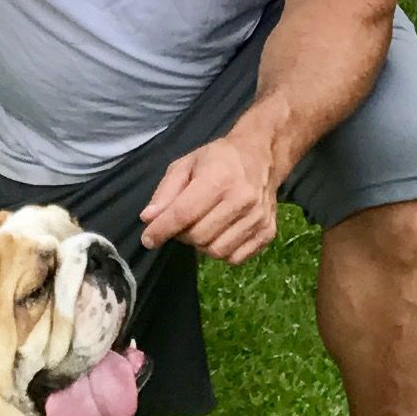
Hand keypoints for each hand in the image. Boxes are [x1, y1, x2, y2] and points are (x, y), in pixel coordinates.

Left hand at [139, 133, 276, 264]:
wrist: (260, 157)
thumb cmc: (217, 160)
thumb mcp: (185, 165)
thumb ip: (165, 192)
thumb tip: (148, 219)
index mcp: (219, 178)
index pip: (184, 214)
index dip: (161, 230)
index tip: (148, 239)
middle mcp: (242, 199)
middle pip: (198, 236)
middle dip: (182, 235)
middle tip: (182, 223)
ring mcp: (258, 218)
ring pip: (216, 251)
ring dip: (201, 245)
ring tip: (202, 227)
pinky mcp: (268, 232)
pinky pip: (235, 258)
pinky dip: (222, 252)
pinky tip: (220, 234)